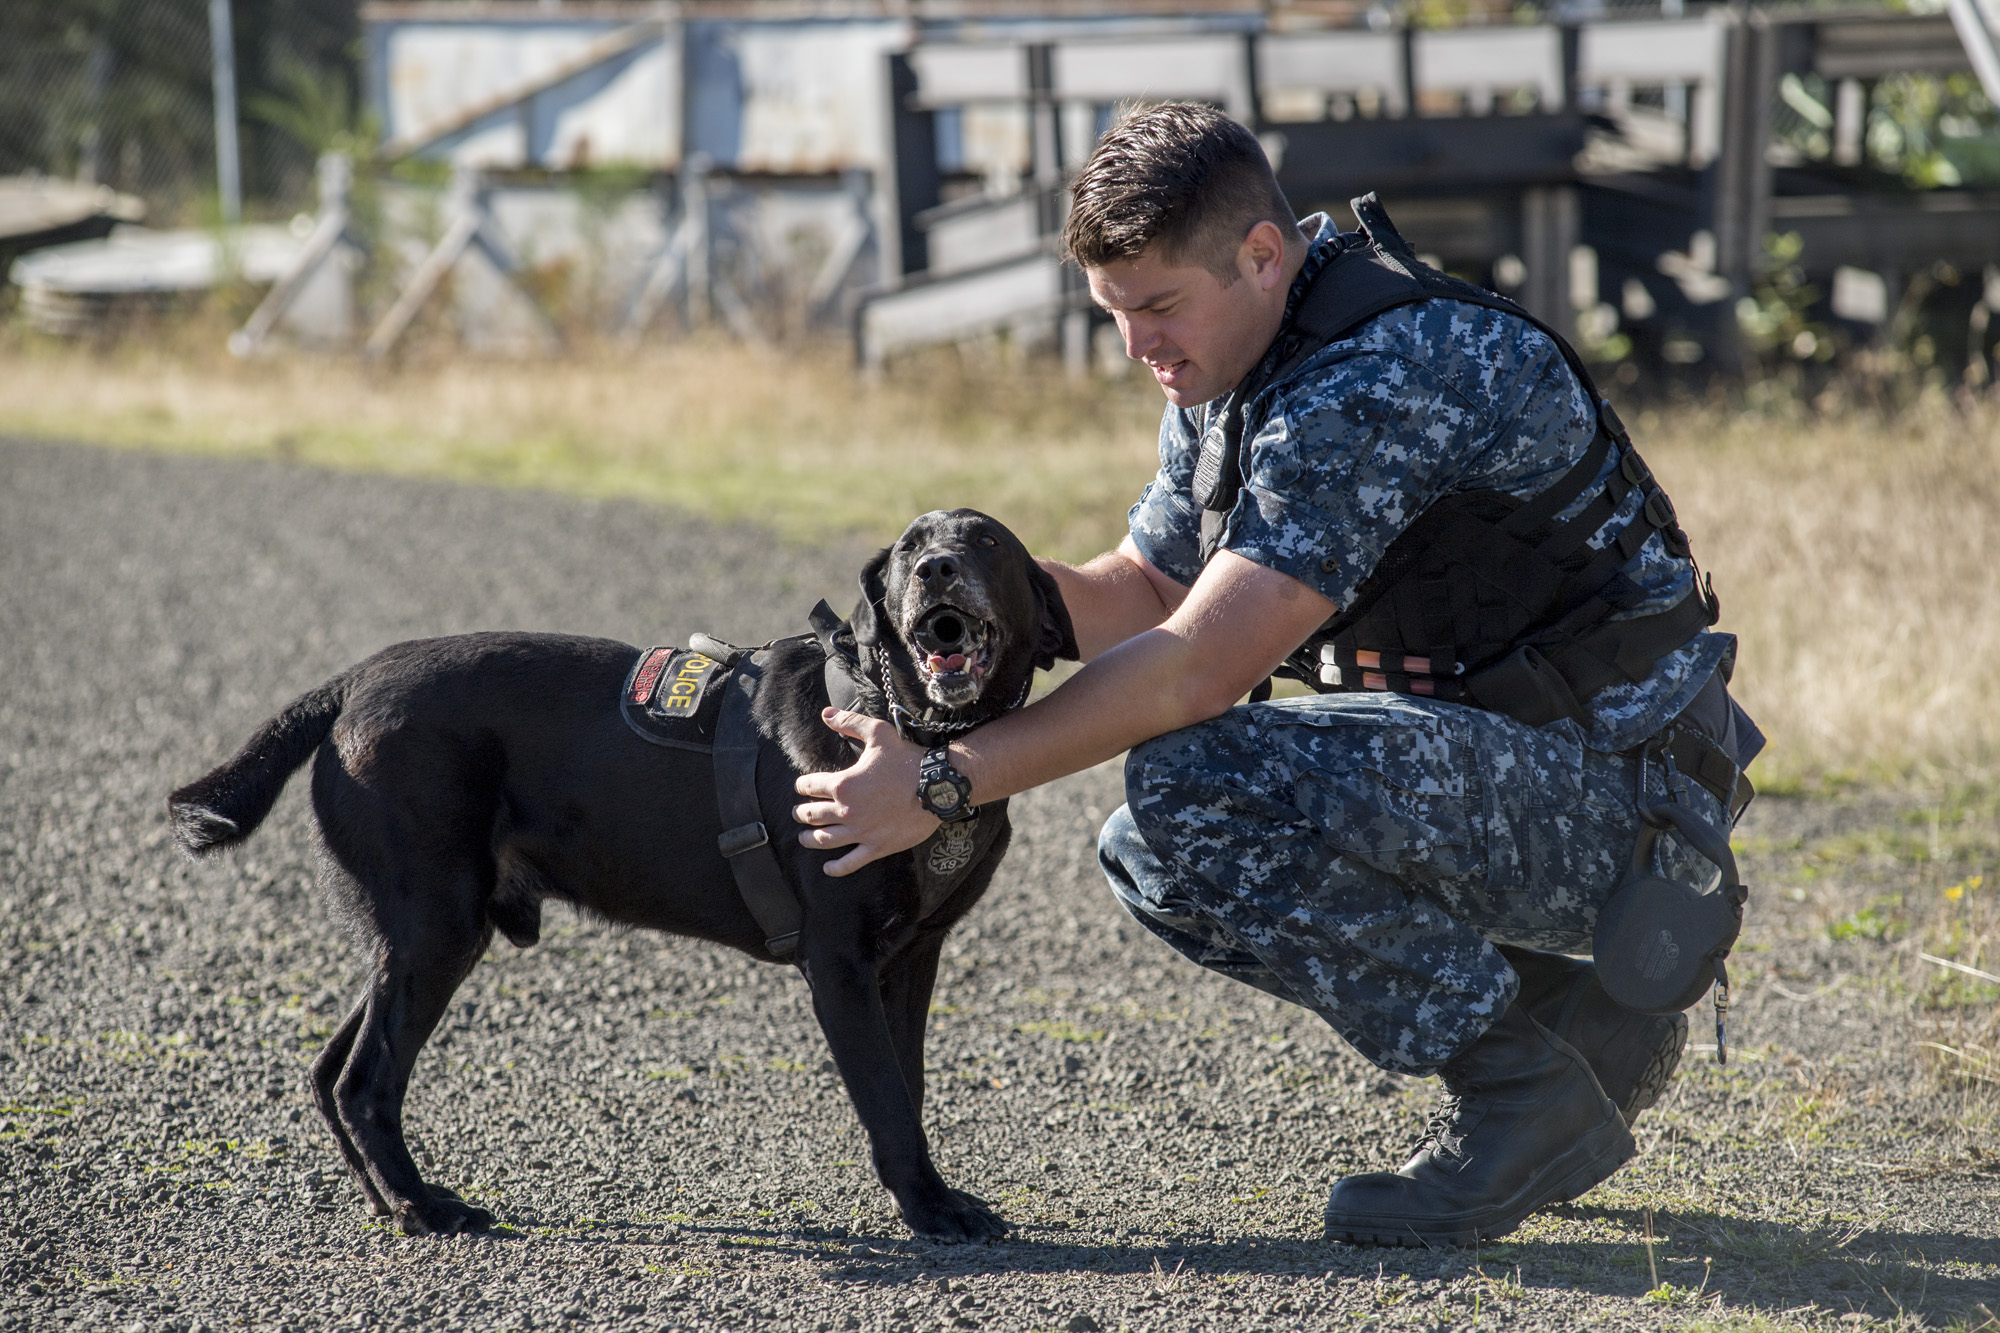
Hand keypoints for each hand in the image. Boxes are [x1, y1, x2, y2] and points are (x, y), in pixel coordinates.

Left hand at [792, 708, 937, 876]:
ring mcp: (861, 832)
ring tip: (804, 838)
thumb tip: (826, 714)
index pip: (810, 786)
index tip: (802, 786)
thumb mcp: (878, 734)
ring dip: (810, 839)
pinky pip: (851, 862)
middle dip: (802, 813)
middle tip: (799, 813)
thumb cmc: (908, 759)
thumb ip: (849, 723)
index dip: (802, 785)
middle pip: (812, 815)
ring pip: (825, 840)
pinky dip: (836, 868)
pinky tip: (827, 868)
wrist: (937, 786)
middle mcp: (847, 810)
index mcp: (843, 784)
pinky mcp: (877, 847)